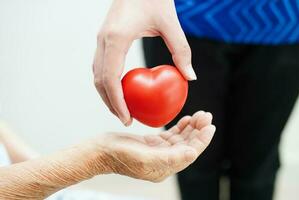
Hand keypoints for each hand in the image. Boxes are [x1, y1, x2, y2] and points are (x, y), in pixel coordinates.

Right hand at [93, 0, 196, 125]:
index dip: (117, 103)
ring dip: (107, 94)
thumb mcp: (170, 23)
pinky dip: (108, 82)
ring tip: (122, 109)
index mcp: (116, 38)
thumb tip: (190, 78)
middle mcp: (103, 40)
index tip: (127, 118)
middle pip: (99, 81)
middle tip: (126, 119)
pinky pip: (101, 66)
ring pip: (97, 74)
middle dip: (110, 103)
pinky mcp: (104, 38)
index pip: (110, 79)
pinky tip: (121, 89)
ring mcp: (101, 38)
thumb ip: (181, 51)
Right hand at [97, 111, 214, 181]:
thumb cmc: (118, 154)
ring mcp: (158, 152)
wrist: (100, 151)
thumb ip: (169, 157)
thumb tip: (193, 154)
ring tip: (200, 115)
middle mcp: (164, 161)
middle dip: (198, 130)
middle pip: (187, 145)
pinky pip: (171, 135)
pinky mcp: (152, 144)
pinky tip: (186, 120)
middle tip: (206, 115)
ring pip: (181, 139)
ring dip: (191, 127)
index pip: (189, 153)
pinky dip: (180, 127)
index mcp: (165, 167)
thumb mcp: (144, 157)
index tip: (210, 126)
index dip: (202, 140)